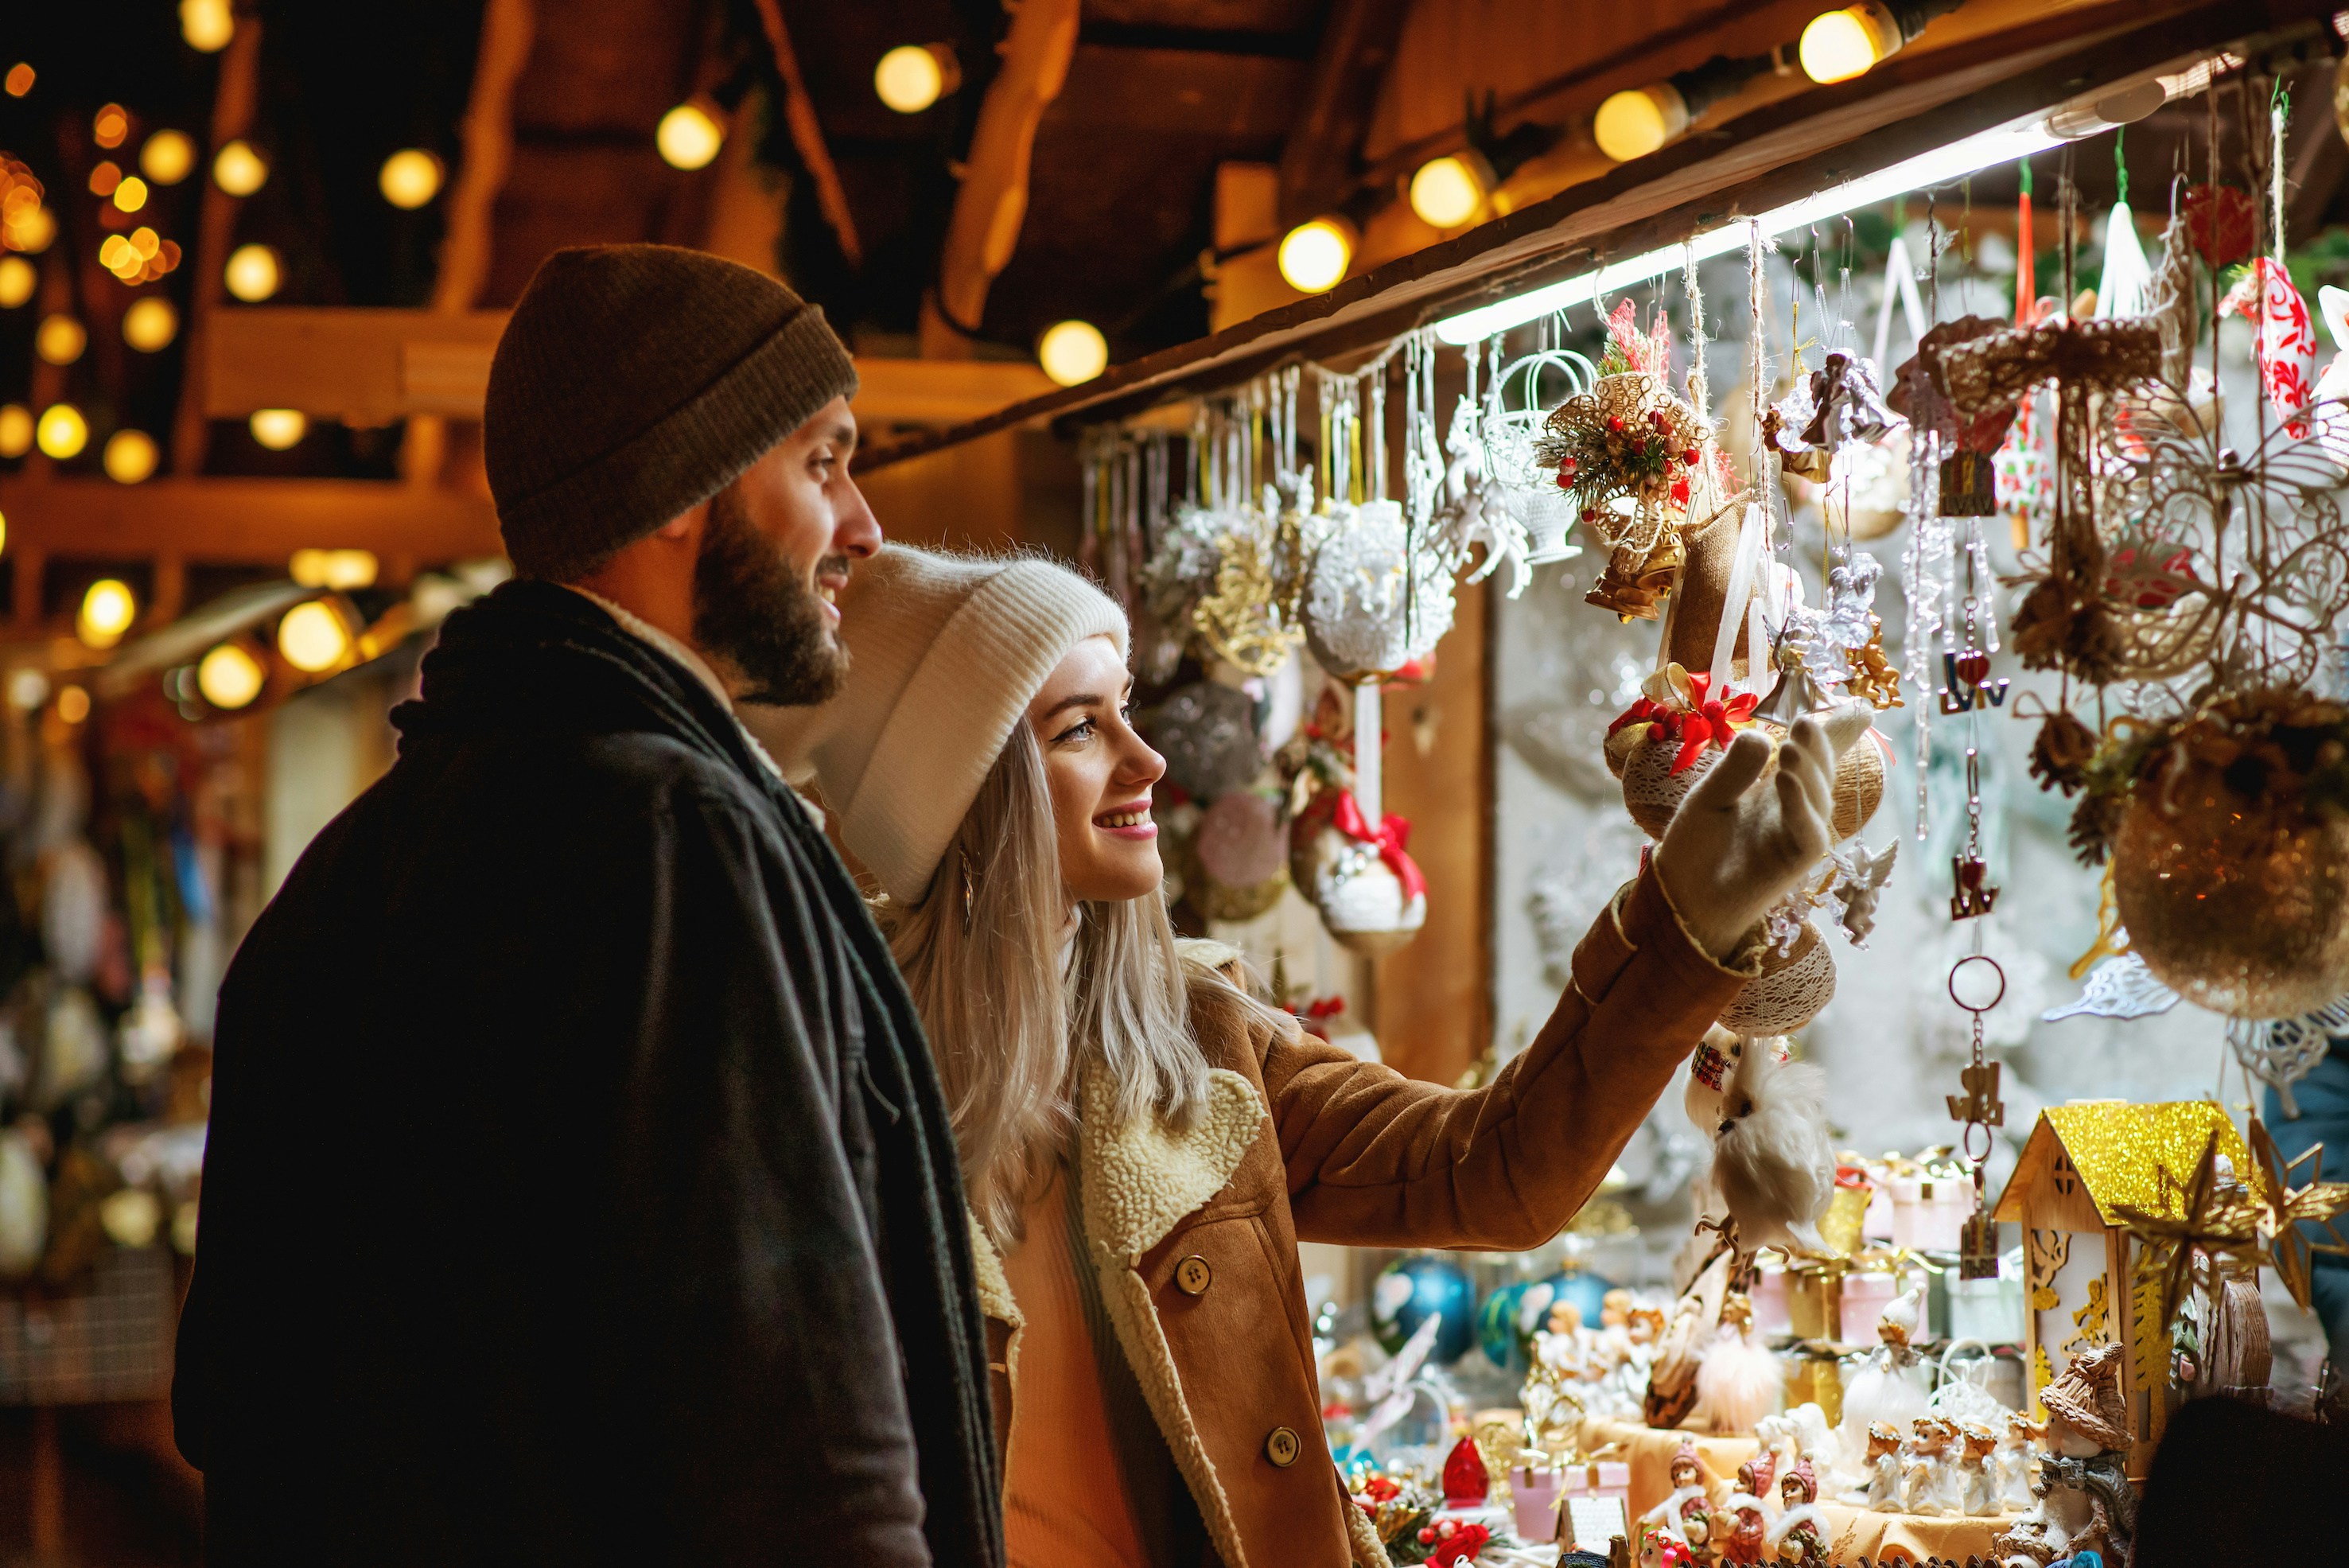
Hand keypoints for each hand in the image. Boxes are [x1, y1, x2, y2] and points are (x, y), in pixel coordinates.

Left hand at [1654, 706, 1865, 960]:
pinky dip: (1800, 806)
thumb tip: (1762, 736)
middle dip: (1820, 745)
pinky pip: (1810, 833)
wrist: (1681, 898)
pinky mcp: (1796, 863)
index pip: (1813, 757)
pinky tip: (1785, 781)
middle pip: (1821, 773)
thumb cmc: (1696, 847)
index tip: (1861, 709)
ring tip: (1789, 746)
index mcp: (1778, 790)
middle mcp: (1796, 810)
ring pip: (1819, 799)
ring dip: (1808, 771)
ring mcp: (1799, 836)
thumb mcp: (1709, 797)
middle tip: (1806, 720)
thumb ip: (1734, 769)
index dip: (1837, 733)